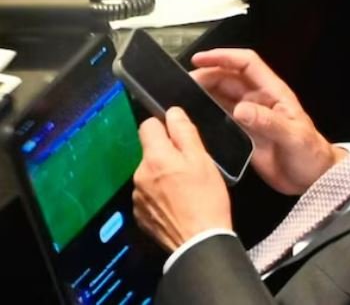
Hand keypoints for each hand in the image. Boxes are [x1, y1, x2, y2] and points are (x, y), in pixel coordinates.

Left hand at [133, 107, 232, 251]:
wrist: (200, 242)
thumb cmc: (206, 199)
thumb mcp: (203, 160)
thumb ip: (185, 133)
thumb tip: (173, 112)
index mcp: (155, 157)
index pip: (148, 125)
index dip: (165, 127)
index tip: (180, 138)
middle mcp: (139, 174)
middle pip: (150, 151)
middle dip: (166, 154)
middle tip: (190, 167)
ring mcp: (137, 196)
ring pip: (149, 173)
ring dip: (163, 176)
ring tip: (185, 189)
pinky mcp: (140, 215)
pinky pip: (148, 195)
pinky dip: (160, 196)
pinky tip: (177, 204)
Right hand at [190, 49, 346, 194]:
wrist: (313, 179)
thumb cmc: (311, 154)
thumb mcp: (293, 137)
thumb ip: (269, 122)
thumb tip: (241, 109)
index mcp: (274, 93)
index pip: (247, 64)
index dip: (224, 57)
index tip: (201, 58)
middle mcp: (260, 101)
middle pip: (229, 78)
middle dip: (208, 75)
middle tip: (185, 83)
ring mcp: (251, 117)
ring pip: (223, 96)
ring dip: (205, 93)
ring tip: (183, 96)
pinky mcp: (244, 134)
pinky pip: (222, 118)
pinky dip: (207, 114)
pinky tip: (193, 117)